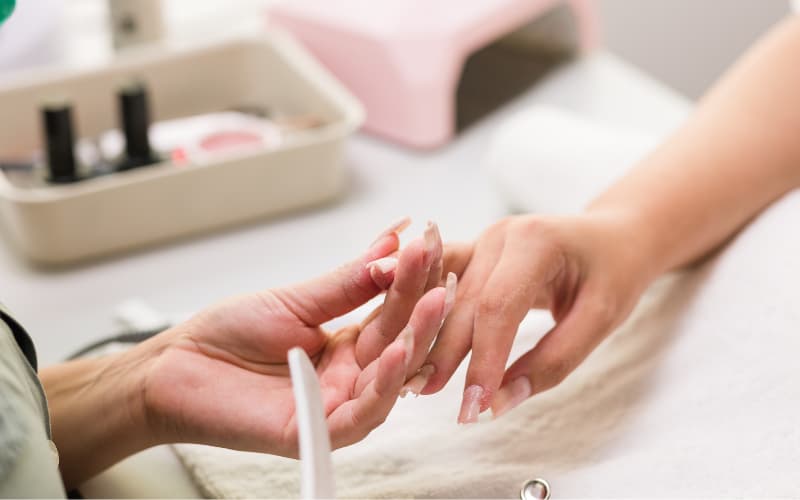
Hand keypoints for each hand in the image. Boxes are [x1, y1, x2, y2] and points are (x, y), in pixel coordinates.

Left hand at [131, 218, 454, 455]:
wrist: (175, 368)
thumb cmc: (229, 335)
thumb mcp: (295, 301)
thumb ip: (347, 283)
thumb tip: (392, 245)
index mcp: (348, 346)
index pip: (392, 311)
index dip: (413, 278)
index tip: (430, 240)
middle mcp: (349, 377)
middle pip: (400, 343)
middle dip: (424, 306)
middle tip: (442, 268)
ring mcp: (334, 406)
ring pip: (390, 382)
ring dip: (414, 341)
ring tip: (434, 301)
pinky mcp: (314, 432)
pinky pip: (359, 416)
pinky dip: (382, 387)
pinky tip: (395, 353)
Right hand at [417, 213, 652, 421]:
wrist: (610, 237)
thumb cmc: (613, 273)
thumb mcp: (601, 319)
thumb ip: (553, 361)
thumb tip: (499, 402)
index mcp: (536, 241)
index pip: (498, 307)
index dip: (482, 359)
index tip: (472, 406)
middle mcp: (500, 235)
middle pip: (462, 302)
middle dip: (443, 354)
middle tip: (424, 398)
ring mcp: (481, 240)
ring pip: (443, 296)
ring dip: (425, 338)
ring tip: (411, 381)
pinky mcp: (472, 252)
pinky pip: (439, 284)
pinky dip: (422, 314)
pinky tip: (403, 338)